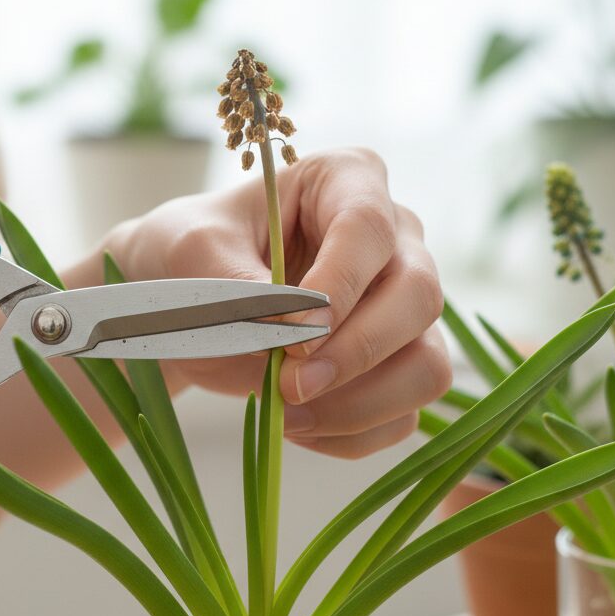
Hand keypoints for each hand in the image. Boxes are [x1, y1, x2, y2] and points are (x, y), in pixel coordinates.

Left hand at [104, 148, 450, 457]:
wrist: (187, 301)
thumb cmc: (192, 254)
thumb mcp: (193, 251)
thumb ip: (238, 282)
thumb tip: (292, 329)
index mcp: (346, 181)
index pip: (368, 226)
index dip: (341, 282)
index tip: (297, 332)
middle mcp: (394, 240)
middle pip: (419, 296)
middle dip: (357, 351)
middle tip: (289, 383)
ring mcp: (402, 306)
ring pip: (427, 365)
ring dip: (359, 404)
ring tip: (287, 414)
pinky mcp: (395, 365)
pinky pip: (403, 414)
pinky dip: (352, 434)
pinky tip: (296, 425)